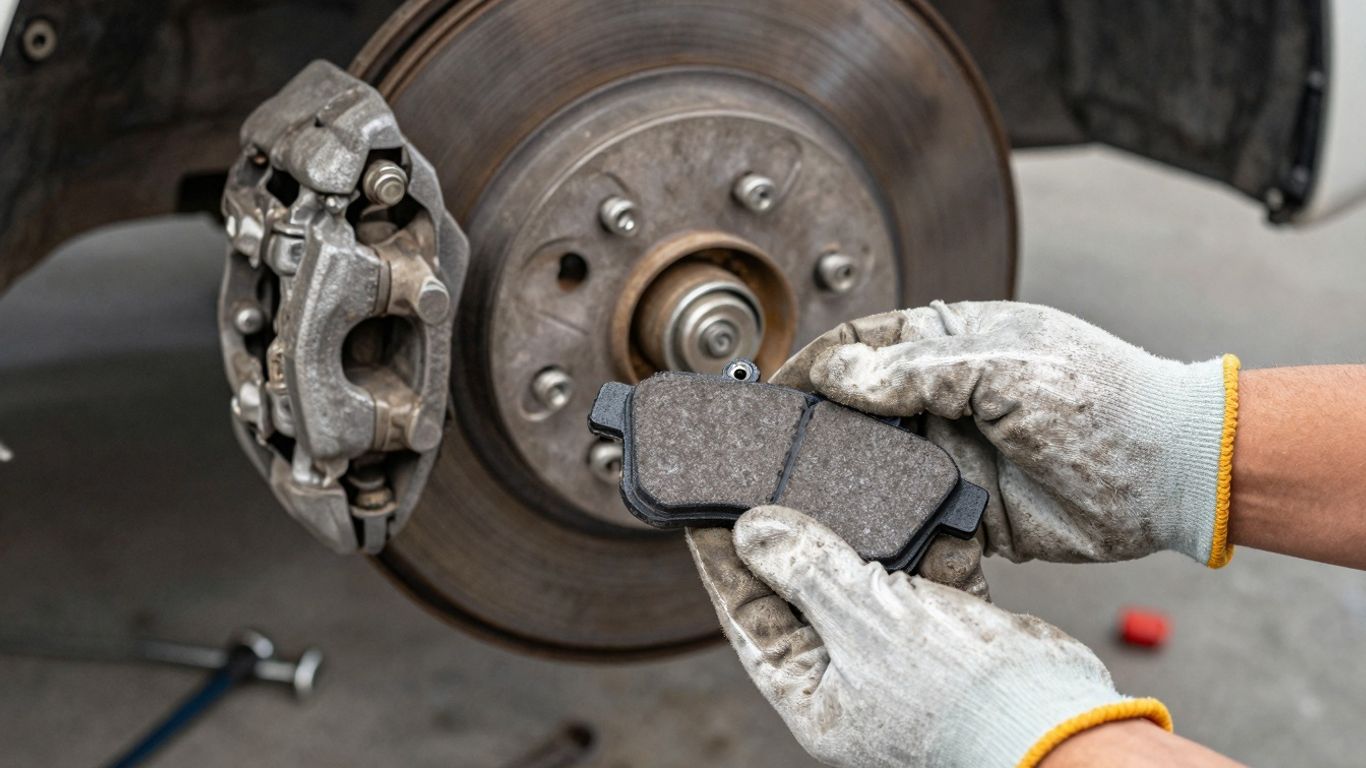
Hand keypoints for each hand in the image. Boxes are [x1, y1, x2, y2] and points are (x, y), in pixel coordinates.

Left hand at [686, 506, 1170, 767]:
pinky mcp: (949, 623)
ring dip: (855, 526)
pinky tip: (911, 497)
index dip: (724, 559)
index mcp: (814, 691)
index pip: (746, 613)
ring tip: (830, 471)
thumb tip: (751, 530)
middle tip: (765, 472)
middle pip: (801, 588)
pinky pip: (919, 569)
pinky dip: (919, 535)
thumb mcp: (865, 622)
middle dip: (789, 531)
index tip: (704, 506)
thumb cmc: (964, 700)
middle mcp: (853, 672)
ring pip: (861, 571)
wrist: (1065, 719)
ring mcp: (902, 649)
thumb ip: (807, 569)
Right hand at [770, 301, 1238, 566]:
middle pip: (859, 405)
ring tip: (803, 494)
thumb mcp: (1007, 367)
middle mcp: (947, 395)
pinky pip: (912, 513)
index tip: (778, 391)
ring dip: (847, 476)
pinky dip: (886, 522)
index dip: (818, 364)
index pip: (863, 343)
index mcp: (954, 341)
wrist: (1169, 477)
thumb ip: (918, 370)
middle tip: (776, 451)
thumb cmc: (1104, 400)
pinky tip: (859, 529)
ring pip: (879, 462)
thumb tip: (839, 374)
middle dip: (820, 425)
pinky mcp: (967, 507)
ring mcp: (955, 451)